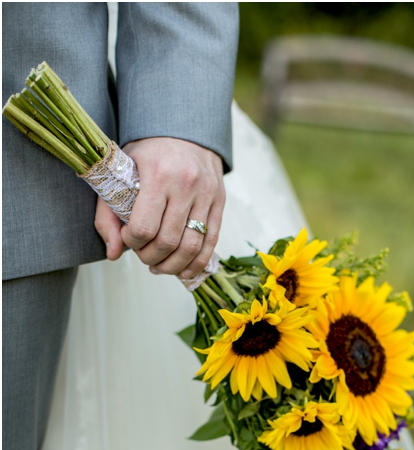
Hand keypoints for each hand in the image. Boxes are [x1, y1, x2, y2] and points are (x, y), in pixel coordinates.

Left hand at [97, 137, 224, 278]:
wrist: (184, 130)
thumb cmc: (148, 153)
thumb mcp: (120, 174)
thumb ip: (108, 214)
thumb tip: (113, 253)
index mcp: (158, 175)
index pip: (145, 227)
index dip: (132, 242)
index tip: (128, 238)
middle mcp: (186, 185)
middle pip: (168, 241)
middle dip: (151, 257)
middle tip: (142, 256)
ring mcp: (207, 195)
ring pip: (192, 246)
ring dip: (173, 265)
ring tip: (159, 266)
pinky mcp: (220, 202)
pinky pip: (212, 241)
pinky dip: (197, 262)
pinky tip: (183, 270)